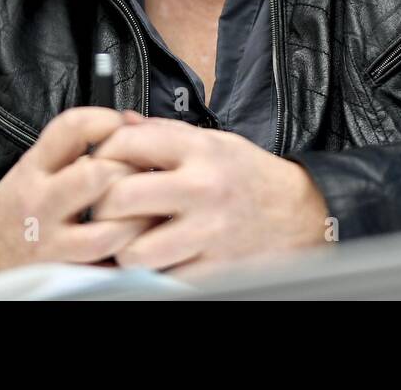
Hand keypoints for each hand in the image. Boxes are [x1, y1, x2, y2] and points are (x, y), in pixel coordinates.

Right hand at [0, 107, 156, 285]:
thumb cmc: (17, 206)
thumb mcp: (33, 166)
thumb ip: (73, 145)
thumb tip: (129, 123)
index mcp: (33, 168)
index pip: (72, 128)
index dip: (107, 120)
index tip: (123, 125)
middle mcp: (40, 204)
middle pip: (96, 176)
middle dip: (130, 170)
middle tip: (146, 171)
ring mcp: (52, 244)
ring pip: (108, 230)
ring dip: (138, 219)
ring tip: (148, 211)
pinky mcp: (66, 276)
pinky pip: (108, 268)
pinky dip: (129, 255)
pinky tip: (138, 243)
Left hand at [85, 111, 331, 278]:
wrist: (301, 214)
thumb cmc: (249, 176)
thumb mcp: (212, 141)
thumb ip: (164, 133)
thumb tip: (120, 122)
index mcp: (199, 151)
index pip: (128, 144)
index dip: (102, 154)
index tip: (100, 164)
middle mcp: (202, 189)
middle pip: (121, 199)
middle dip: (102, 206)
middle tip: (104, 209)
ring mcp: (208, 233)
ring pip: (136, 251)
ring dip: (124, 249)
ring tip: (129, 240)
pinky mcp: (215, 270)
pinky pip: (165, 279)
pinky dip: (154, 273)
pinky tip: (157, 259)